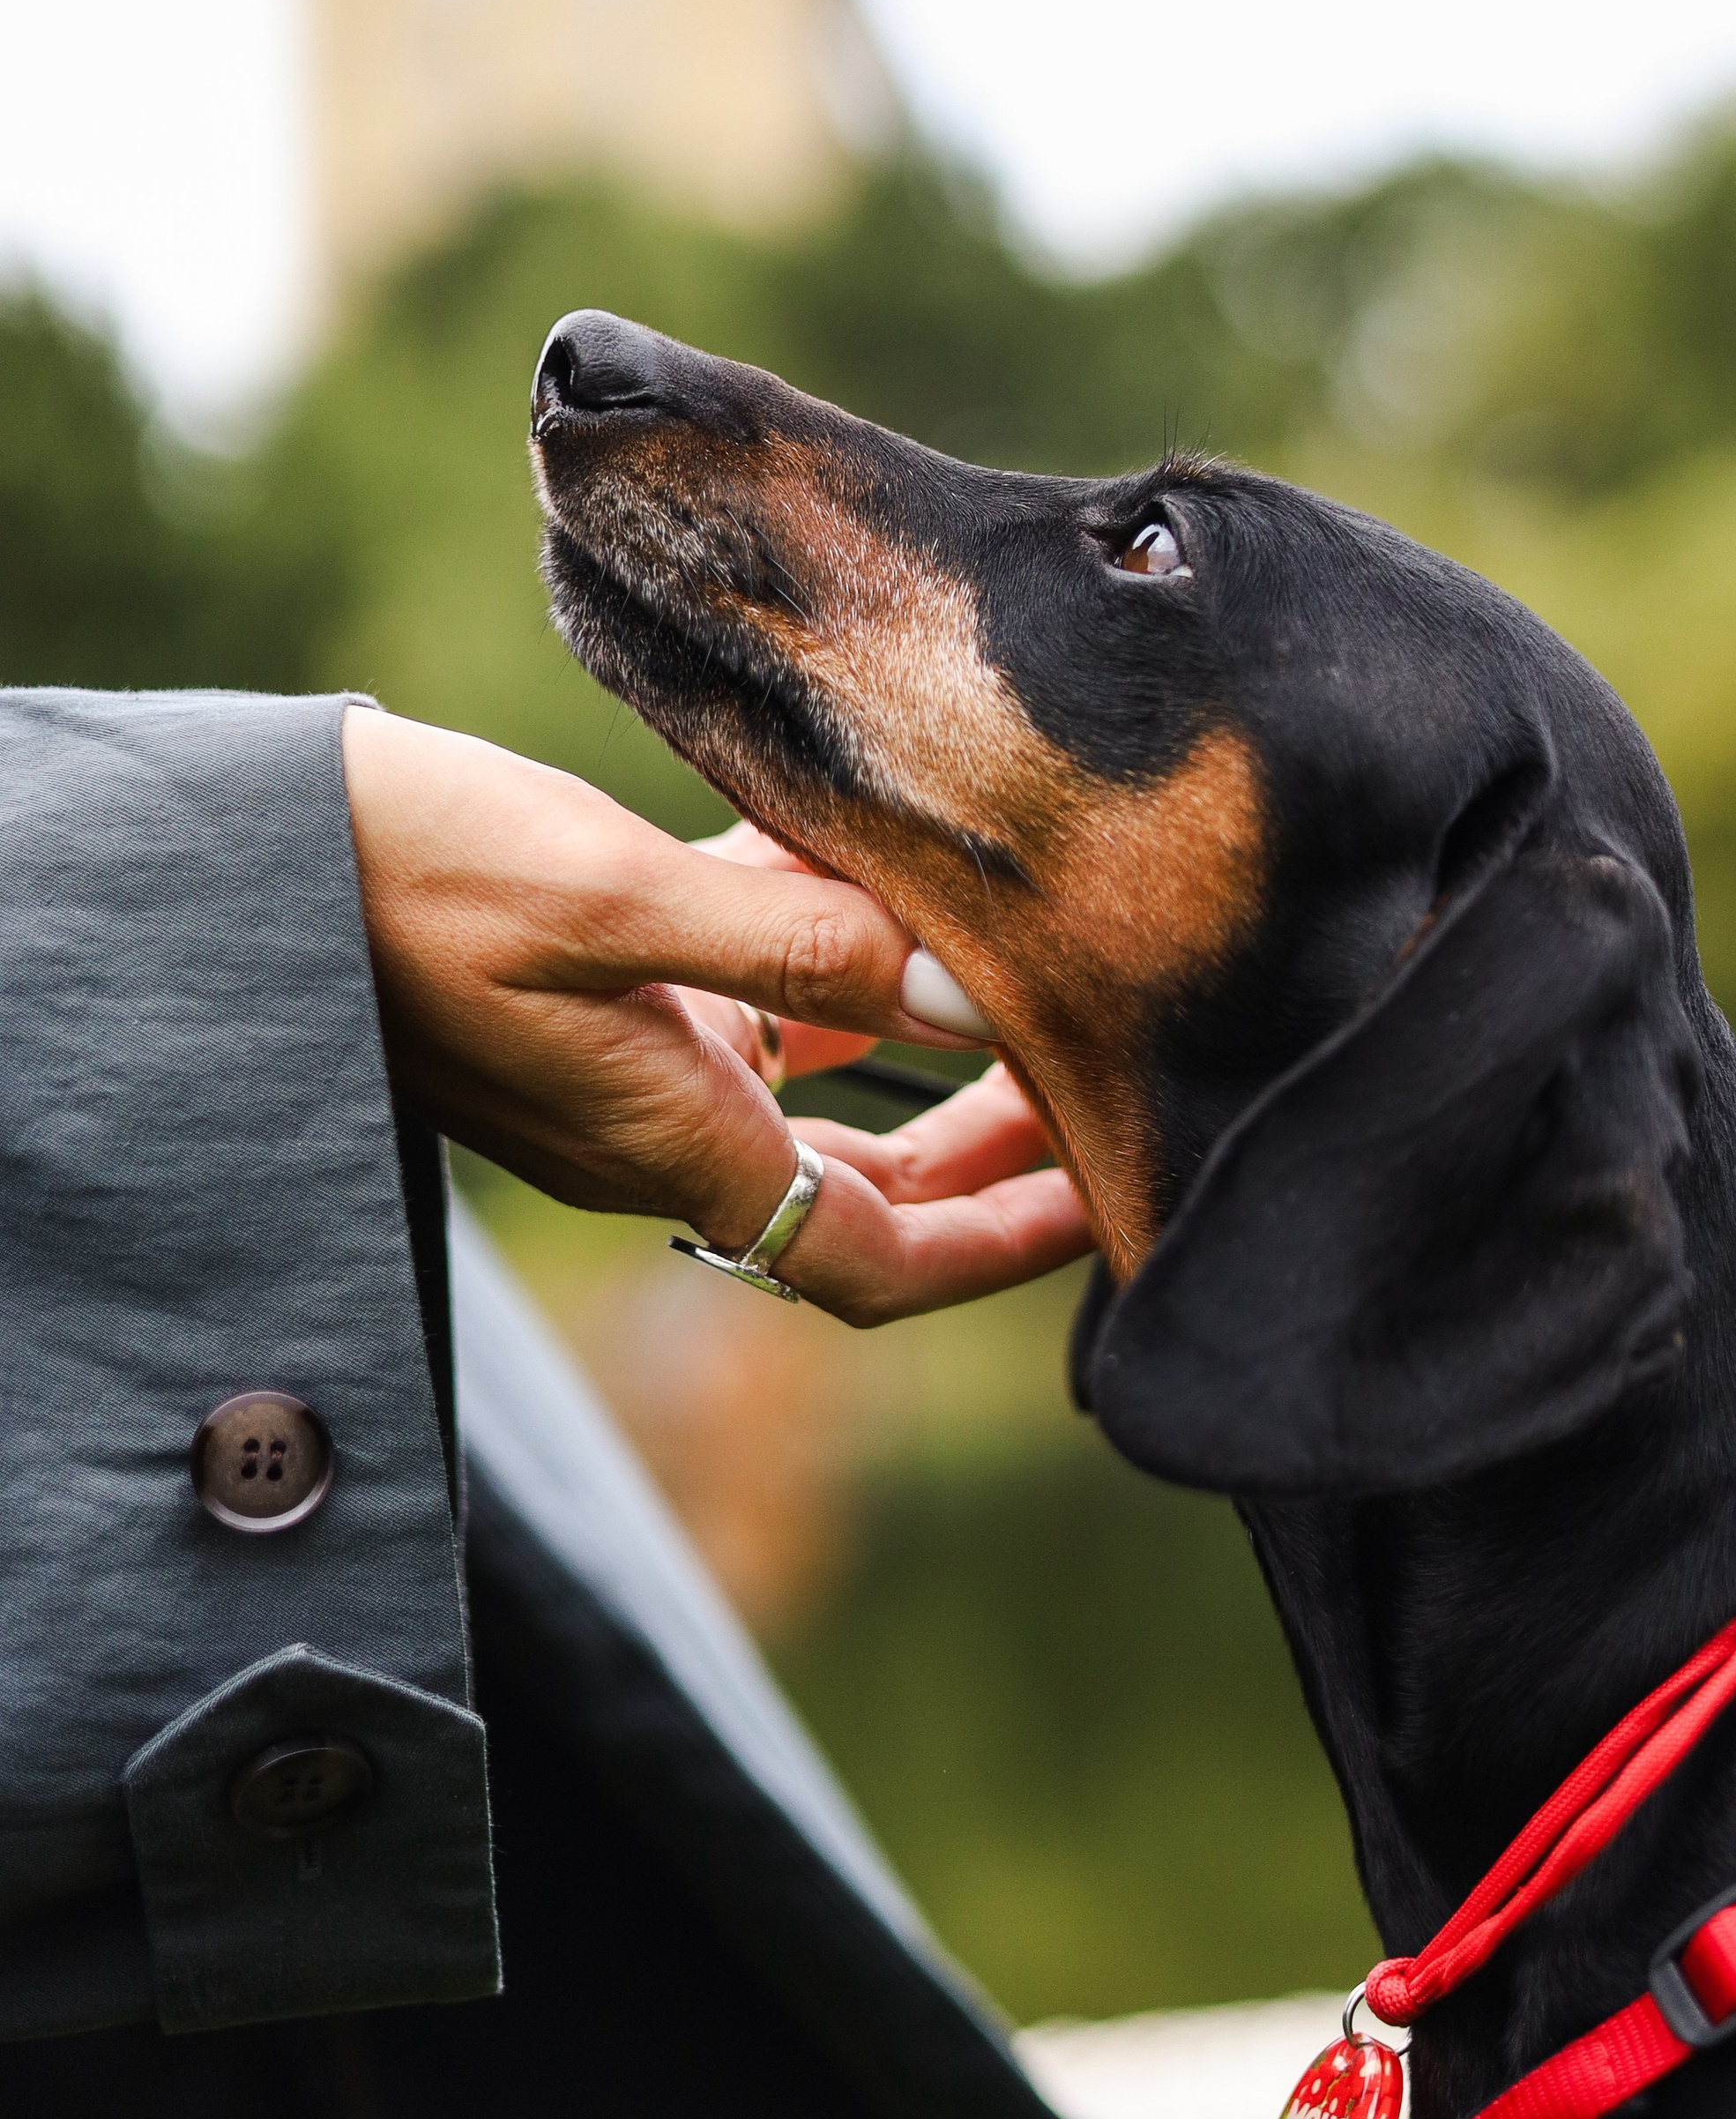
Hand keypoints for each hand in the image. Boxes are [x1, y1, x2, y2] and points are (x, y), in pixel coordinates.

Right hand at [341, 711, 1092, 1320]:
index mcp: (673, 1138)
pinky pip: (744, 989)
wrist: (249, 855)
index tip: (1103, 1191)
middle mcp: (659, 1125)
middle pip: (862, 1193)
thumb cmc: (409, 874)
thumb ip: (791, 940)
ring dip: (920, 1050)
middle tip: (1097, 1081)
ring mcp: (625, 1063)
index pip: (869, 1263)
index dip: (998, 1249)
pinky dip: (821, 945)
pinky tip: (865, 858)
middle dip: (987, 1158)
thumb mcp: (606, 895)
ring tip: (1023, 981)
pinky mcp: (595, 988)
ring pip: (816, 1092)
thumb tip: (964, 992)